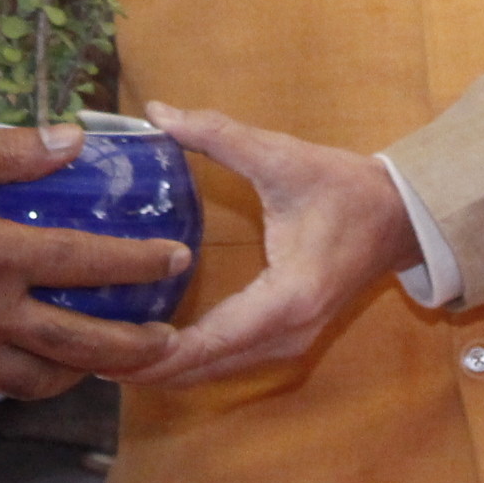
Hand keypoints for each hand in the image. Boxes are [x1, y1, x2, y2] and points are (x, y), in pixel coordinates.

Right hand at [0, 126, 185, 395]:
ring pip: (42, 379)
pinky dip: (34, 378)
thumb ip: (5, 152)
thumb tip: (72, 140)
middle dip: (135, 348)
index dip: (138, 264)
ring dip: (87, 373)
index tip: (176, 260)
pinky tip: (44, 361)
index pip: (85, 263)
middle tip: (170, 341)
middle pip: (81, 344)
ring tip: (111, 359)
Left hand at [130, 102, 419, 386]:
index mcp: (288, 298)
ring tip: (103, 353)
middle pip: (207, 367)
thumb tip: (158, 112)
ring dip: (163, 369)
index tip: (108, 353)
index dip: (158, 353)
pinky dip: (187, 361)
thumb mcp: (282, 157)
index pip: (214, 340)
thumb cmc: (344, 188)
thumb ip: (219, 134)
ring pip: (216, 371)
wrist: (399, 217)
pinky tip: (146, 348)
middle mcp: (288, 334)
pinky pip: (229, 360)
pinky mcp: (286, 339)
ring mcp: (289, 343)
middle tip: (84, 354)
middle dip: (146, 367)